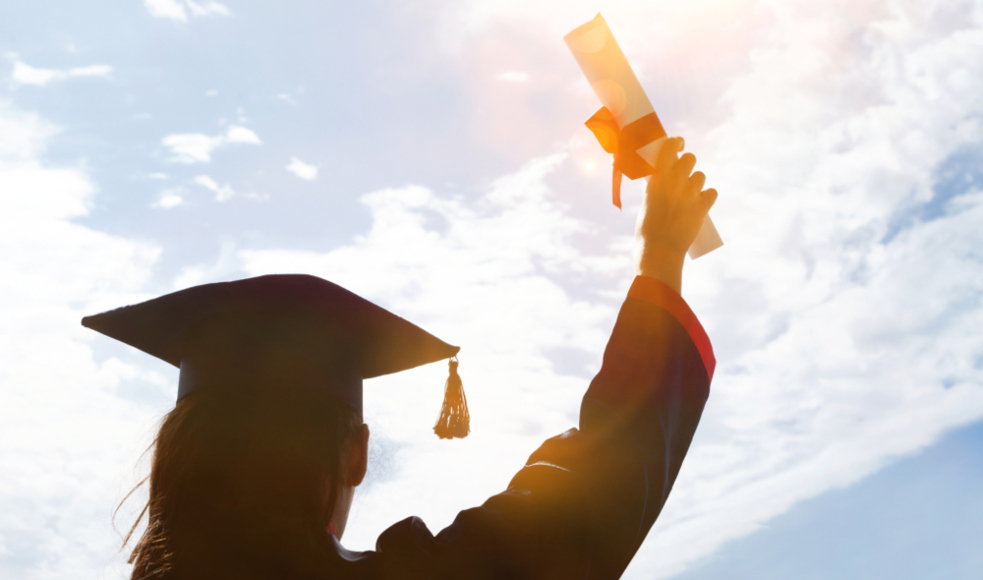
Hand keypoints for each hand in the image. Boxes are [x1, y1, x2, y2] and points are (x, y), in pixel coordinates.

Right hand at [633, 137, 716, 292]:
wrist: (660, 251)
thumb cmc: (647, 229)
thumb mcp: (646, 202)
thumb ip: (656, 188)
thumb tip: (664, 179)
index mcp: (657, 178)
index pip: (670, 147)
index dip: (676, 143)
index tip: (678, 145)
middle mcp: (675, 182)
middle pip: (690, 159)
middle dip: (687, 164)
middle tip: (682, 175)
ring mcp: (690, 194)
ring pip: (700, 176)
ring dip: (695, 183)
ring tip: (688, 195)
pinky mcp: (703, 207)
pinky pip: (712, 192)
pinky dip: (707, 197)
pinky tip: (700, 203)